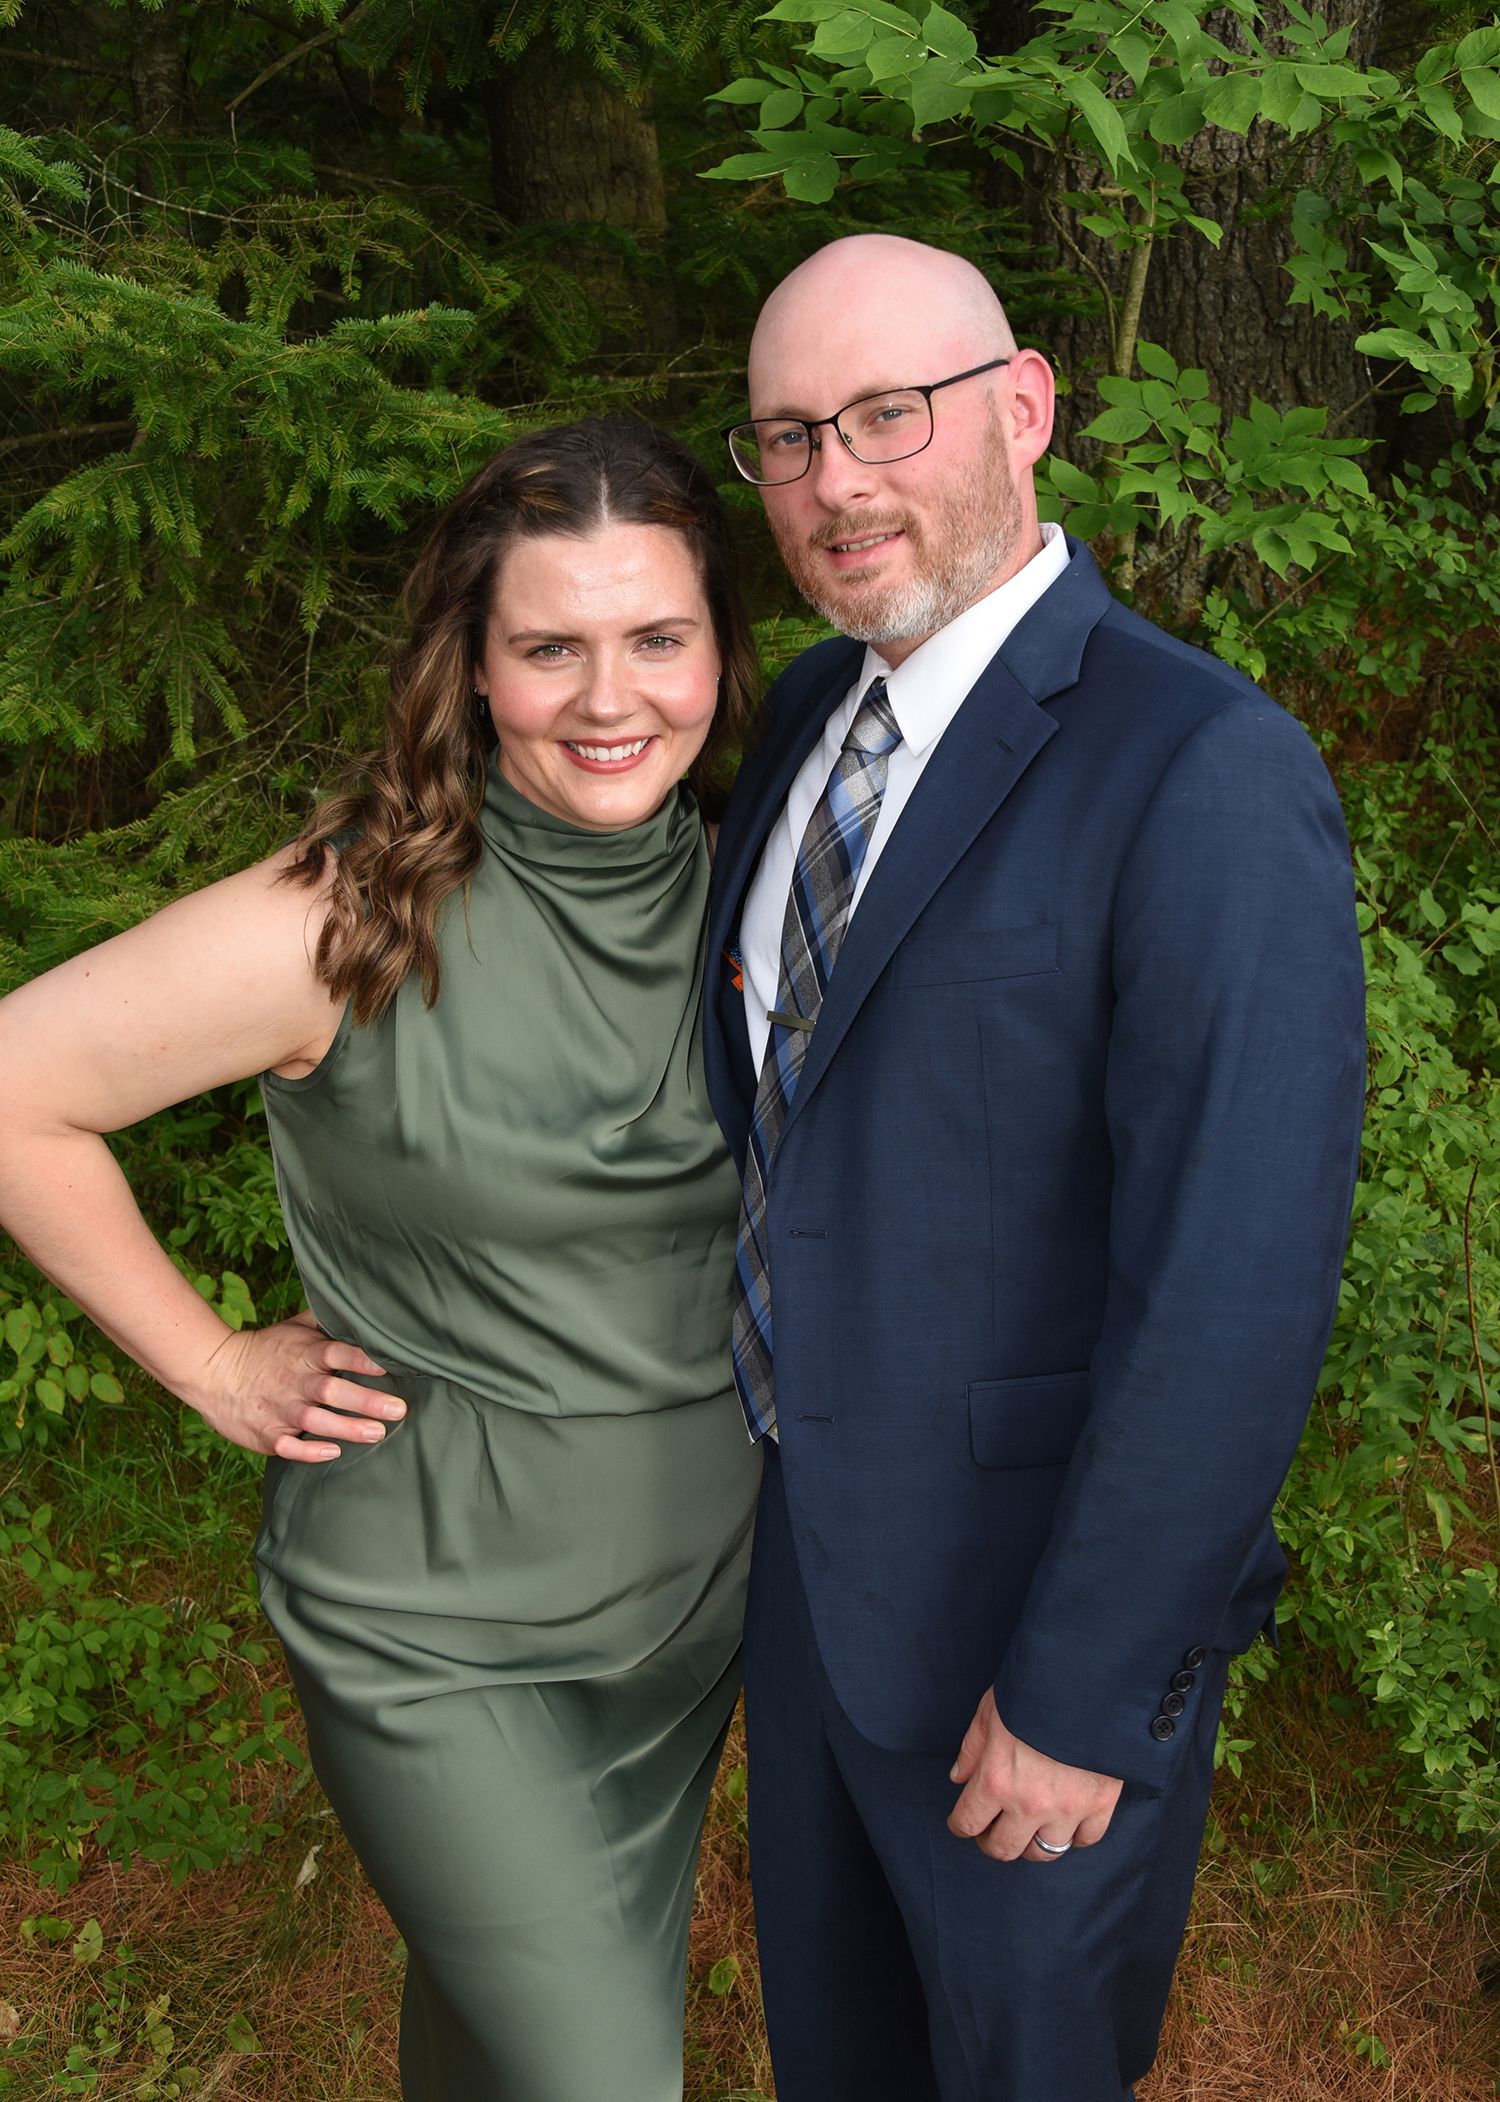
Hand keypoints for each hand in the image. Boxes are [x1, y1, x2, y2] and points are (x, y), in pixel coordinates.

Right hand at [190, 1309, 405, 1462]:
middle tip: (398, 1409)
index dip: (359, 1358)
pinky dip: (308, 1451)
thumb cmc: (263, 1349)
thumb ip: (324, 1319)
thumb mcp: (292, 1327)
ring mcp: (279, 1409)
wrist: (212, 1372)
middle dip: (366, 1400)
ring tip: (377, 1433)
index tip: (386, 1365)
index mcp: (303, 1354)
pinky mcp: (266, 1434)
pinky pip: (288, 1446)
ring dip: (347, 1428)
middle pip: (332, 1390)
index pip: (335, 1352)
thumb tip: (355, 1304)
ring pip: (315, 1421)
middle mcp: (294, 1382)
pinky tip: (332, 1452)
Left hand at [947, 1688, 1121, 1862]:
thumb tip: (960, 1778)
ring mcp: (1067, 1808)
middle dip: (992, 1842)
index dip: (960, 1825)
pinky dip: (1075, 1835)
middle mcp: (1029, 1803)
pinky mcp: (1100, 1803)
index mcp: (996, 1779)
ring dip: (1032, 1843)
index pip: (968, 1823)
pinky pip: (1085, 1839)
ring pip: (1044, 1852)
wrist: (1087, 1680)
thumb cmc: (1032, 1689)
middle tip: (993, 1830)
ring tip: (1029, 1827)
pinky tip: (1066, 1820)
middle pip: (1004, 1849)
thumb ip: (972, 1748)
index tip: (962, 1823)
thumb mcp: (989, 1710)